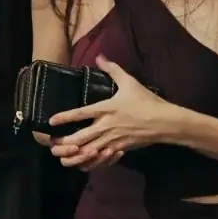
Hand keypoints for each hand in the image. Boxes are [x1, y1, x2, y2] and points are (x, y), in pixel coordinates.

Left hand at [46, 56, 177, 171]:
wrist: (166, 122)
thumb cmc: (147, 102)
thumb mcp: (130, 82)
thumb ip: (113, 69)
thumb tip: (100, 57)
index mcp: (107, 109)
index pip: (81, 113)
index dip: (65, 117)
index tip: (51, 121)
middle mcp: (107, 126)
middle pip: (81, 137)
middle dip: (65, 142)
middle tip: (52, 144)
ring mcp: (114, 139)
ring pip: (89, 151)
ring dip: (75, 154)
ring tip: (63, 155)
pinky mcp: (120, 148)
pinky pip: (102, 159)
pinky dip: (91, 161)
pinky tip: (83, 162)